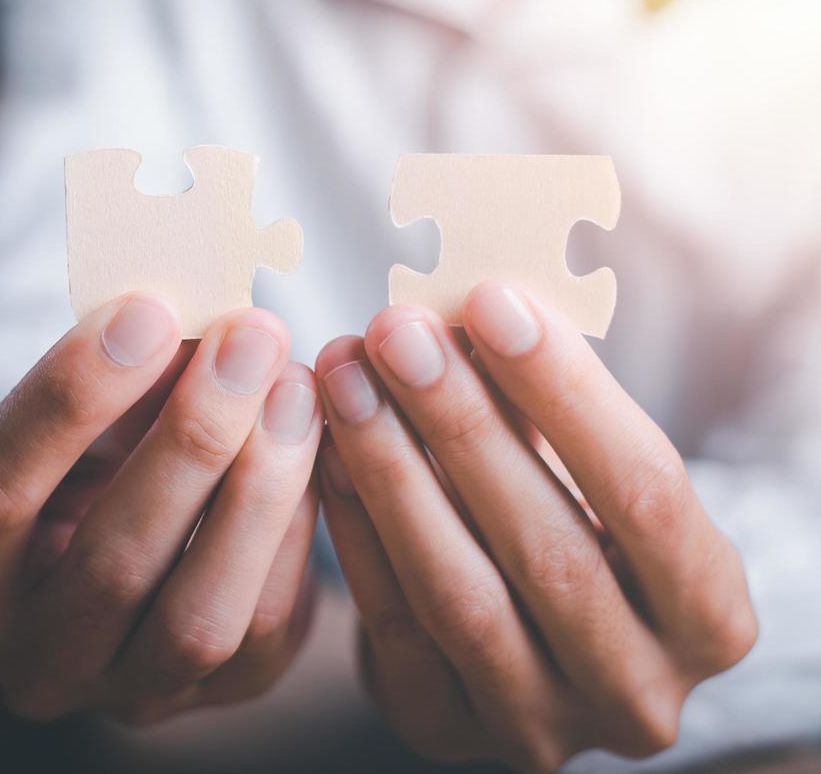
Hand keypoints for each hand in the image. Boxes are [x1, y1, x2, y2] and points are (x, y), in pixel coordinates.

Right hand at [0, 294, 323, 723]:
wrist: (128, 535)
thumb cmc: (89, 451)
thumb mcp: (78, 415)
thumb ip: (116, 378)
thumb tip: (191, 319)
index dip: (71, 398)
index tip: (145, 312)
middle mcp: (31, 661)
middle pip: (109, 565)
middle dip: (190, 441)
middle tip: (249, 339)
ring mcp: (124, 695)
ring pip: (198, 620)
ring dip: (257, 491)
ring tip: (293, 388)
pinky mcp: (215, 699)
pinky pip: (268, 627)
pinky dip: (296, 529)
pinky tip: (313, 443)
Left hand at [314, 283, 756, 770]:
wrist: (523, 645)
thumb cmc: (564, 524)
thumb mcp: (583, 474)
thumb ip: (542, 408)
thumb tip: (466, 303)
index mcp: (710, 615)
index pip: (647, 491)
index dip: (567, 392)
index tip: (492, 300)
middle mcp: (639, 692)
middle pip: (547, 546)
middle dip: (462, 423)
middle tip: (394, 330)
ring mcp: (542, 727)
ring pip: (461, 594)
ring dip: (394, 472)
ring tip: (345, 377)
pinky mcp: (446, 733)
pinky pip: (391, 628)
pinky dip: (355, 532)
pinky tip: (321, 451)